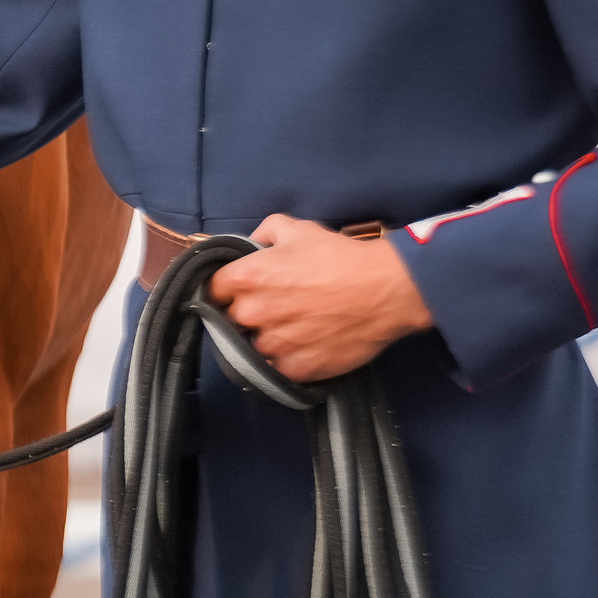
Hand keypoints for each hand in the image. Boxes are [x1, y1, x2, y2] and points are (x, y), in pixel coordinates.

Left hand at [206, 215, 434, 381]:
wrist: (384, 290)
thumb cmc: (339, 256)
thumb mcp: (295, 228)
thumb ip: (263, 233)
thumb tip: (251, 245)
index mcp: (246, 278)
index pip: (213, 290)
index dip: (226, 290)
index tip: (239, 291)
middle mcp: (254, 313)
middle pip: (232, 319)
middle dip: (247, 313)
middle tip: (274, 307)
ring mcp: (275, 344)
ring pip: (255, 346)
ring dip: (268, 339)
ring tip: (294, 327)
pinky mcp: (297, 368)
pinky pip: (279, 369)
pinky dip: (287, 360)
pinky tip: (305, 345)